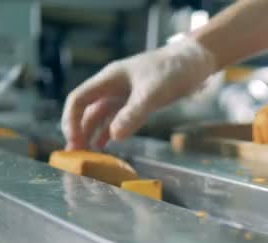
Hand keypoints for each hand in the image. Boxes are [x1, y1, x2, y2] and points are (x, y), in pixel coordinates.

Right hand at [61, 38, 215, 149]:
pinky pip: (116, 118)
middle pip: (86, 110)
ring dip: (92, 134)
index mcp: (109, 79)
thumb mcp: (153, 92)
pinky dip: (109, 132)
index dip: (71, 121)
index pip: (78, 99)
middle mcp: (112, 87)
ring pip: (100, 116)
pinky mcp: (138, 102)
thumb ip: (134, 113)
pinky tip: (106, 145)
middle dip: (78, 131)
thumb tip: (114, 136)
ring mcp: (124, 94)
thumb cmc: (174, 70)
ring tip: (86, 155)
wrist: (196, 61)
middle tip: (75, 156)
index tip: (73, 142)